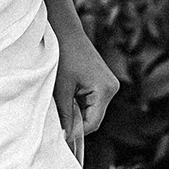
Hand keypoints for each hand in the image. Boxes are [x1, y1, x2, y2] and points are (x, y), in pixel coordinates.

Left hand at [54, 26, 120, 161]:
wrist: (65, 31)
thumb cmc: (63, 56)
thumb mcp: (61, 88)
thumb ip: (65, 114)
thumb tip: (65, 136)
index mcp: (105, 90)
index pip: (92, 124)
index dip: (76, 132)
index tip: (60, 138)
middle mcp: (112, 88)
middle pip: (94, 118)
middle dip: (76, 122)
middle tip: (57, 125)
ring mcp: (109, 84)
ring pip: (92, 110)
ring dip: (77, 113)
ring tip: (59, 107)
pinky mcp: (102, 81)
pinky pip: (92, 101)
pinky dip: (79, 103)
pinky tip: (66, 97)